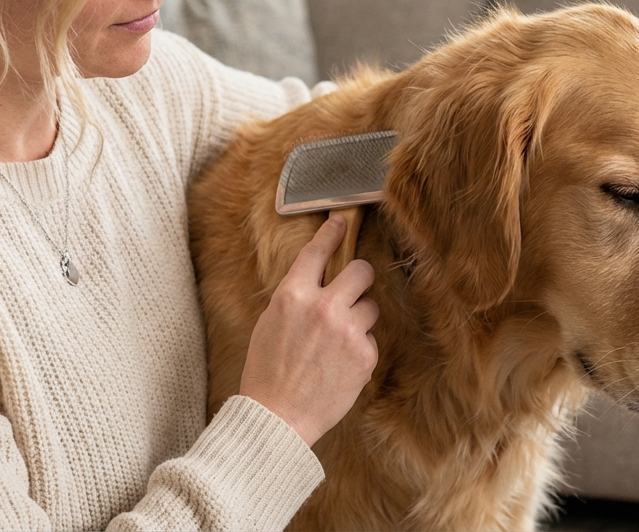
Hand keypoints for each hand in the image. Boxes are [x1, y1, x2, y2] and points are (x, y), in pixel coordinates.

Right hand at [238, 211, 379, 446]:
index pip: (317, 252)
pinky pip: (371, 338)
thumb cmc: (267, 371)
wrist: (277, 416)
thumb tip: (318, 282)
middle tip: (354, 286)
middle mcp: (323, 307)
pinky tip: (340, 364)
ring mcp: (347, 331)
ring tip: (339, 339)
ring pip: (370, 305)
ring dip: (359, 316)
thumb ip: (296, 298)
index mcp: (293, 295)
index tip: (341, 222)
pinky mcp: (365, 355)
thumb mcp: (270, 322)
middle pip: (361, 270)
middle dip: (359, 276)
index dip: (332, 233)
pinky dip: (359, 348)